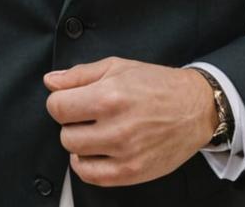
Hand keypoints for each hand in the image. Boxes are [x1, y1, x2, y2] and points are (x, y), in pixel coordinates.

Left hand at [43, 56, 216, 186]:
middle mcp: (116, 127)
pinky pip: (91, 177)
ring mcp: (124, 153)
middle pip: (65, 134)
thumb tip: (50, 82)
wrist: (194, 108)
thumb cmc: (156, 84)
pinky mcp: (131, 173)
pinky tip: (97, 151)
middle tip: (87, 115)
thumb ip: (79, 75)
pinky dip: (86, 165)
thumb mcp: (117, 66)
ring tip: (95, 130)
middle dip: (72, 123)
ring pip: (75, 155)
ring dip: (80, 143)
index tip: (69, 100)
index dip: (59, 102)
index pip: (57, 107)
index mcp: (110, 95)